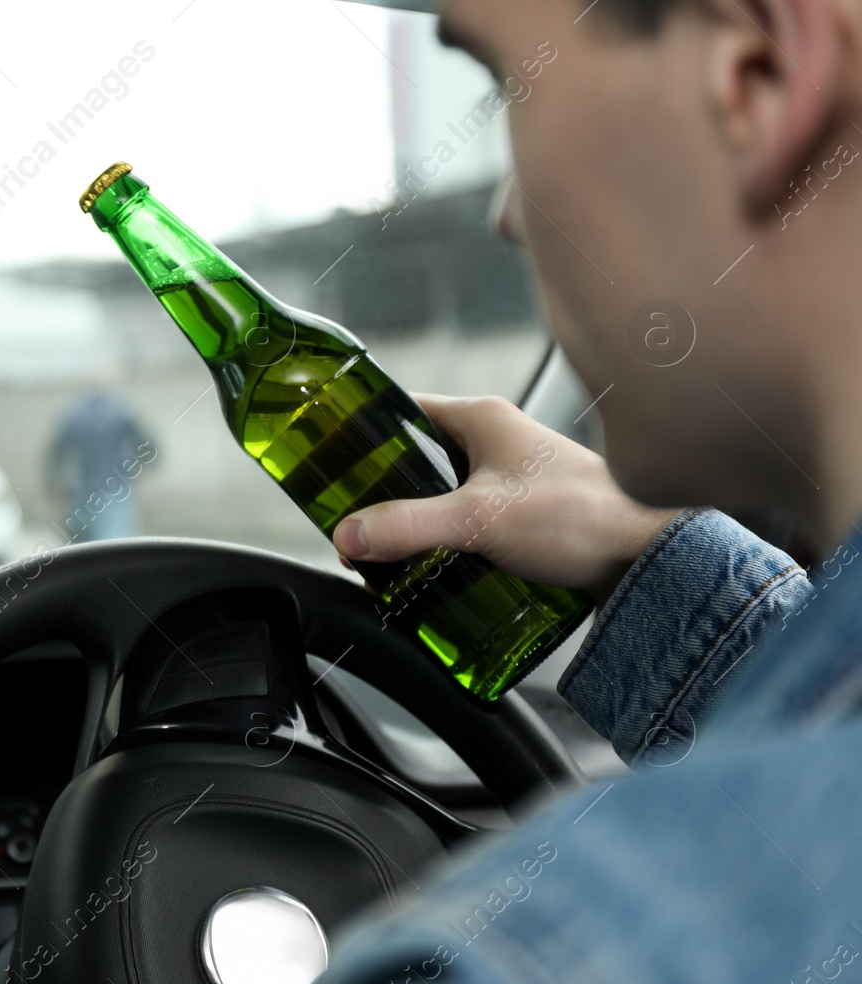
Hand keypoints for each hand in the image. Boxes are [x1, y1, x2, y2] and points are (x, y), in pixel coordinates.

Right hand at [331, 394, 680, 602]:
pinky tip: (433, 571)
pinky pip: (468, 524)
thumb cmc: (584, 518)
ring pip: (440, 496)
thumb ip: (409, 526)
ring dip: (415, 525)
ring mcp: (511, 479)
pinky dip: (446, 544)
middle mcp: (496, 441)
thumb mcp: (479, 519)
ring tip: (388, 556)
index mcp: (482, 417)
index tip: (334, 468)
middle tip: (357, 527)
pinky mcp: (523, 517)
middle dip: (384, 496)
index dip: (364, 438)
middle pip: (415, 461)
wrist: (651, 559)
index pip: (401, 413)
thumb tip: (350, 534)